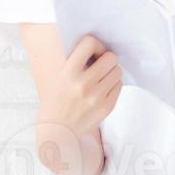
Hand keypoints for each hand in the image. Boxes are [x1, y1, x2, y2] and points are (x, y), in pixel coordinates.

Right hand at [33, 34, 121, 174]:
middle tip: (101, 65)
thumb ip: (77, 62)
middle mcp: (83, 84)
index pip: (89, 44)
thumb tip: (99, 47)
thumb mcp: (59, 77)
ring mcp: (96, 97)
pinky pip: (119, 85)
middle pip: (110, 58)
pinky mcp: (106, 107)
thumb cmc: (56, 100)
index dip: (95, 45)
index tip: (93, 52)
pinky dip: (113, 85)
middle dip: (107, 59)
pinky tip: (102, 89)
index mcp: (67, 73)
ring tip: (101, 78)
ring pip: (117, 71)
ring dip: (111, 72)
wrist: (57, 130)